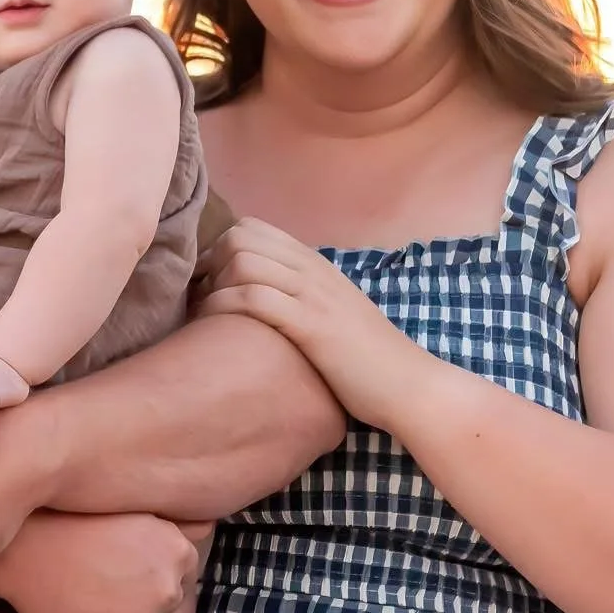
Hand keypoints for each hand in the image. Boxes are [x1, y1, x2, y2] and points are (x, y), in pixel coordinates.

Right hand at [0, 513, 206, 612]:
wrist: (23, 545)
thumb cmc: (75, 518)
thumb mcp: (132, 507)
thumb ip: (177, 522)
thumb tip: (211, 521)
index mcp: (177, 553)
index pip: (180, 572)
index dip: (148, 565)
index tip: (120, 556)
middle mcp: (166, 589)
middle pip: (163, 603)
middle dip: (139, 594)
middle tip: (100, 572)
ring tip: (84, 587)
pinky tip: (74, 607)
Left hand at [196, 216, 418, 425]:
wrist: (409, 385)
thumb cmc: (368, 360)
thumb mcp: (333, 314)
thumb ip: (302, 298)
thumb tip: (263, 299)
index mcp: (316, 264)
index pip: (254, 227)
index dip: (222, 249)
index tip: (212, 282)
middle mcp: (313, 270)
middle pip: (240, 236)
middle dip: (211, 263)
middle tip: (204, 299)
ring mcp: (313, 294)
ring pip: (242, 260)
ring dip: (213, 286)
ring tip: (206, 316)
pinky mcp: (311, 324)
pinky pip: (253, 297)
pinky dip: (223, 307)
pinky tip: (215, 328)